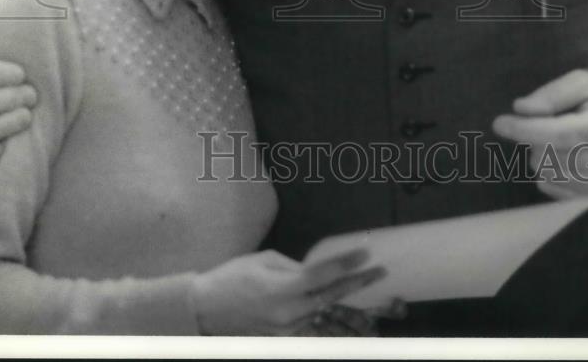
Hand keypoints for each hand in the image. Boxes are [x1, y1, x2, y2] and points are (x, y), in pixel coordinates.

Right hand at [190, 248, 385, 335]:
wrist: (208, 309)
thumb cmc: (232, 277)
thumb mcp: (264, 261)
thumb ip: (293, 267)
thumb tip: (315, 269)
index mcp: (282, 290)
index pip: (322, 275)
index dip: (347, 264)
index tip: (365, 253)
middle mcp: (288, 314)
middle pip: (331, 296)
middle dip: (357, 283)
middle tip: (379, 271)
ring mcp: (287, 329)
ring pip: (323, 309)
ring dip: (343, 295)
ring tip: (365, 280)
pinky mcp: (284, 336)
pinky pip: (310, 318)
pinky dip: (324, 305)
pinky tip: (336, 294)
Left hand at [491, 69, 587, 198]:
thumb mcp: (585, 81)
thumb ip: (553, 93)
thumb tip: (521, 109)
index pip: (560, 134)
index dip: (526, 130)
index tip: (499, 123)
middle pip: (549, 156)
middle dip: (534, 137)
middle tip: (546, 121)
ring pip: (547, 173)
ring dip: (540, 153)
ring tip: (558, 138)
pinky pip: (552, 187)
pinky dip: (548, 169)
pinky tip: (562, 155)